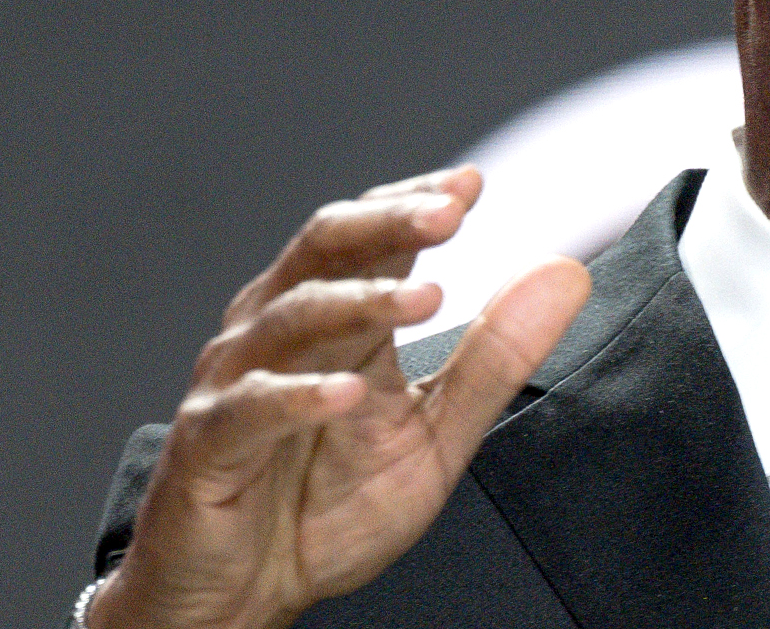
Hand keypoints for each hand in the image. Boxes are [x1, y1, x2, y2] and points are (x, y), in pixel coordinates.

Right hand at [87, 166, 591, 628]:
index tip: (471, 182)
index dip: (415, 202)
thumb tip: (564, 273)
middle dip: (387, 223)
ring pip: (289, 317)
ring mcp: (236, 384)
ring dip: (358, 301)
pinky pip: (249, 409)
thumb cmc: (328, 507)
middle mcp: (278, 334)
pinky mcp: (205, 446)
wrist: (244, 595)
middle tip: (448, 212)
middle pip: (324, 249)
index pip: (371, 237)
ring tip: (424, 298)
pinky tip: (346, 394)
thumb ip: (494, 358)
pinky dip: (297, 398)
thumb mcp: (435, 434)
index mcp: (335, 323)